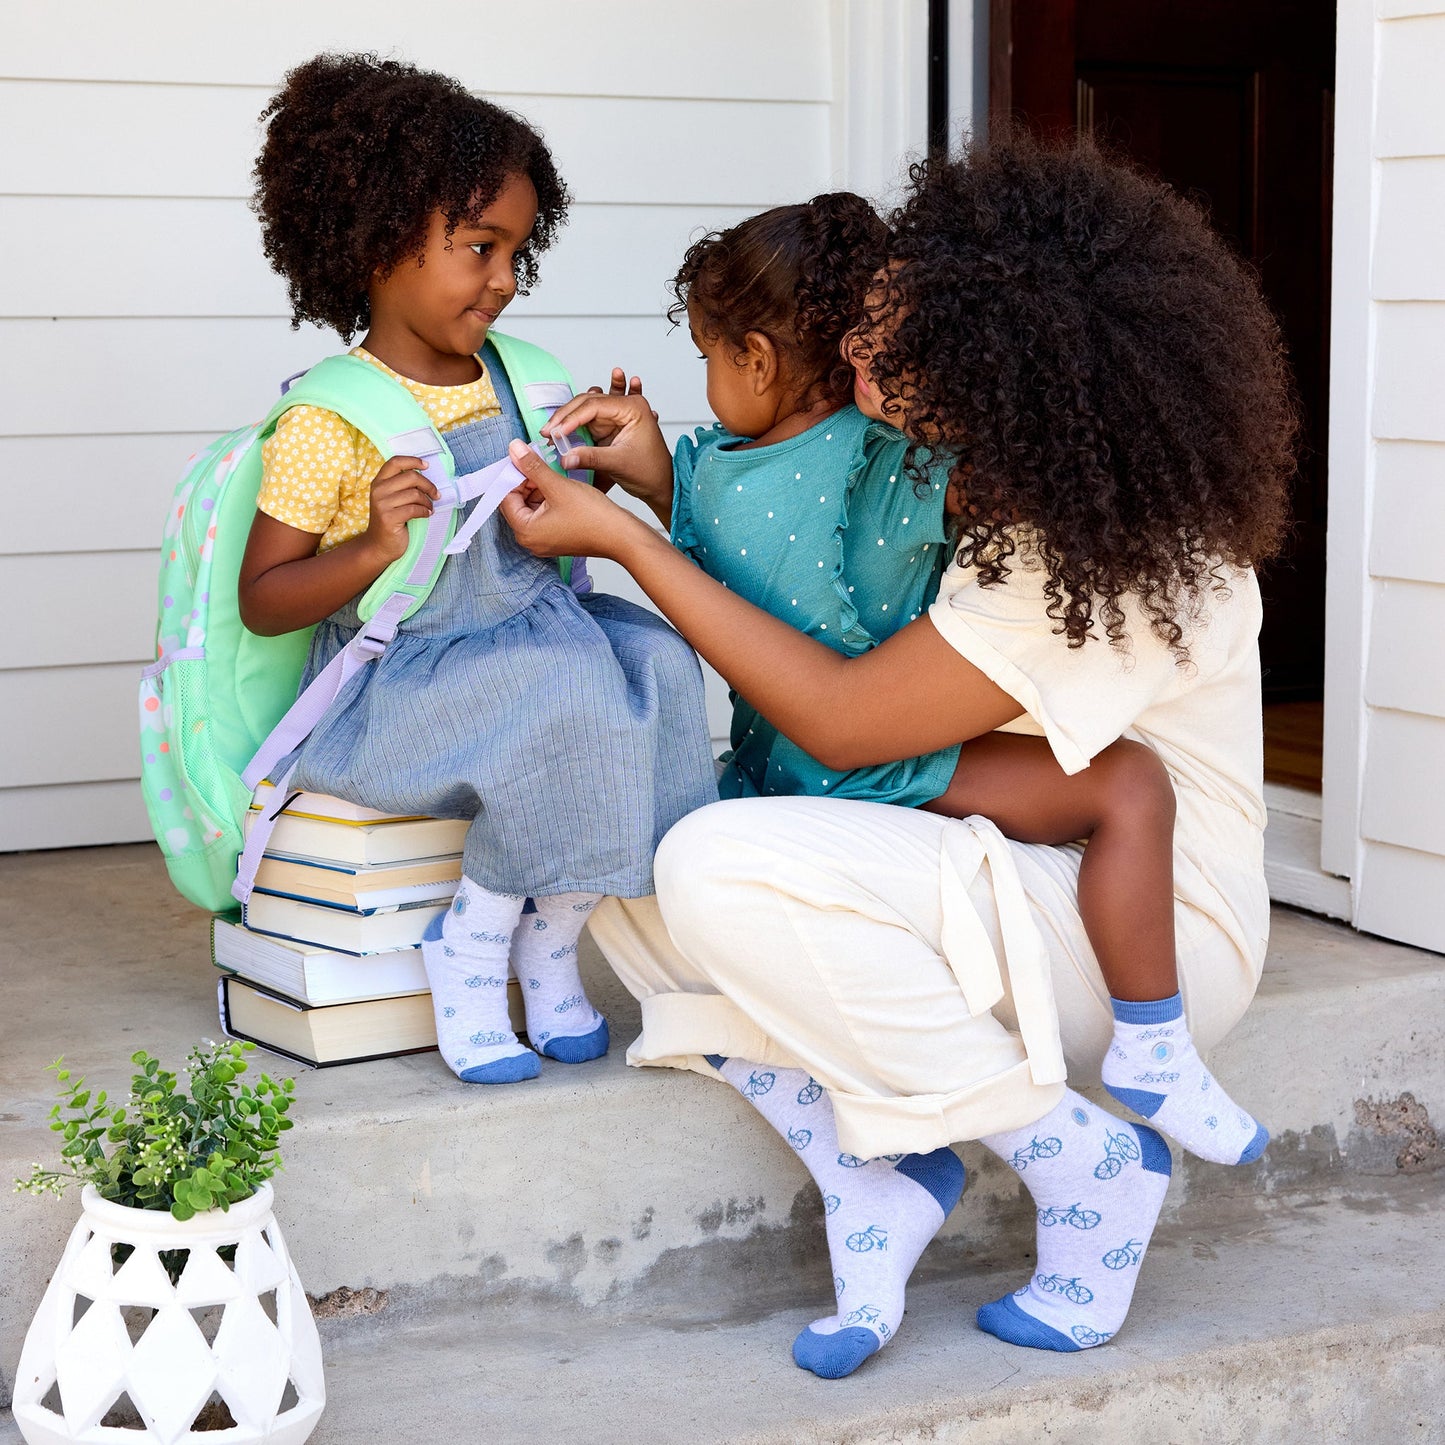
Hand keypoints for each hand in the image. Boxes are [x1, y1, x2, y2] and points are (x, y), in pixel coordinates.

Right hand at [360, 455, 438, 561]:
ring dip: (427, 502)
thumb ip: (401, 486)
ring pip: (415, 494)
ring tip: (429, 508)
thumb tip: (425, 476)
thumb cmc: (390, 520)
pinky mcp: (388, 518)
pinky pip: (414, 509)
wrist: (379, 545)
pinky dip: (425, 511)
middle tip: (436, 494)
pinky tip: (426, 514)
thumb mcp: (391, 499)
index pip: (395, 462)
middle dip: (428, 485)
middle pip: (411, 477)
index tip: (426, 466)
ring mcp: (382, 504)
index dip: (413, 461)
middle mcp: (378, 490)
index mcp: (379, 482)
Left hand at [498, 441, 649, 561]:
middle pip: (517, 502)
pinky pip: (545, 514)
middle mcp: (530, 540)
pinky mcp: (557, 538)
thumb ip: (532, 466)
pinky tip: (562, 487)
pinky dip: (549, 498)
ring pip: (532, 506)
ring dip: (539, 487)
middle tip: (540, 462)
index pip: (506, 497)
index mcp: (525, 531)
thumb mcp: (558, 485)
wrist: (622, 536)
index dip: (513, 474)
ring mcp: (544, 541)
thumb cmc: (593, 517)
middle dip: (527, 480)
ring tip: (555, 474)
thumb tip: (514, 449)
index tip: (524, 457)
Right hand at [541, 377, 671, 508]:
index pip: (594, 406)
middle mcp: (625, 406)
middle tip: (548, 431)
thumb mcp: (618, 463)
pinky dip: (575, 424)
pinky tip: (564, 427)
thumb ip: (591, 458)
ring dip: (568, 419)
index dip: (571, 418)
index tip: (555, 432)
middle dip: (565, 417)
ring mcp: (617, 416)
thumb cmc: (650, 472)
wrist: (662, 485)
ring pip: (584, 410)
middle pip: (586, 403)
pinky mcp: (611, 427)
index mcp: (633, 408)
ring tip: (552, 429)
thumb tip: (565, 458)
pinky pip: (588, 420)